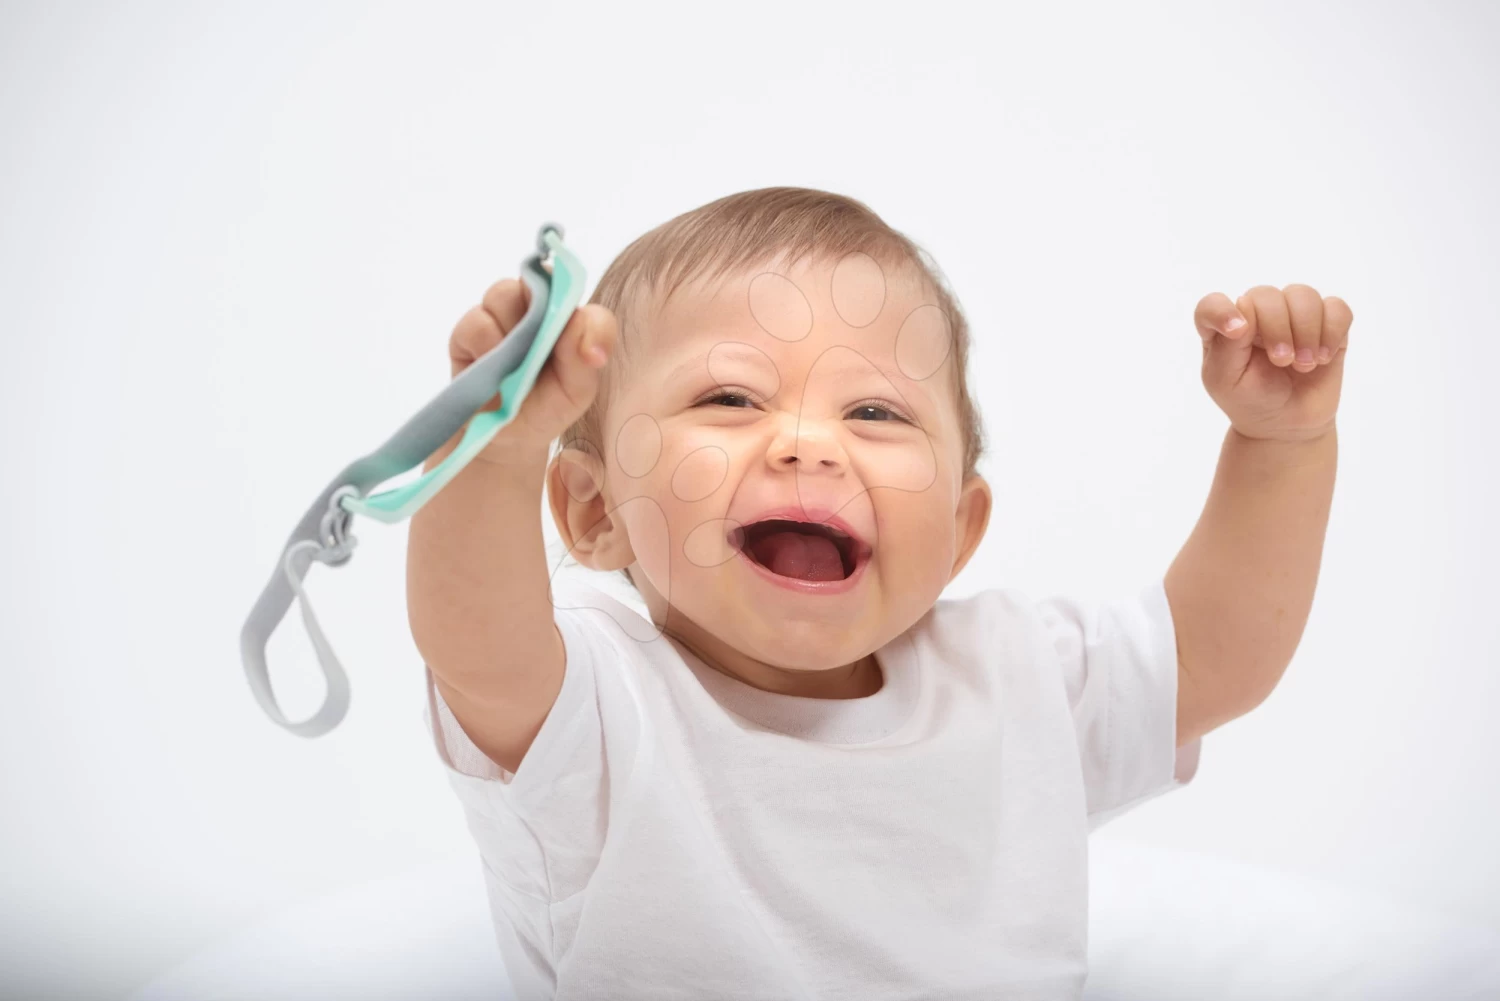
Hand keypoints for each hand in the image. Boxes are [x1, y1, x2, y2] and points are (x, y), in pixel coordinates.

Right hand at [448, 277, 617, 461]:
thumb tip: (587, 339)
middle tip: (541, 351)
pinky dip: (487, 348)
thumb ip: (585, 360)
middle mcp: (532, 308)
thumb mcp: (576, 392)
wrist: (503, 436)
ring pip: (503, 293)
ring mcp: (499, 315)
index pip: (570, 286)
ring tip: (515, 369)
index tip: (571, 335)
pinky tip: (493, 375)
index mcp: (565, 317)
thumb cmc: (546, 408)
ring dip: (511, 334)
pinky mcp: (467, 330)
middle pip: (535, 280)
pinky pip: (477, 322)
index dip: (570, 300)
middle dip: (540, 314)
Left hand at [1194, 284, 1351, 442]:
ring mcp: (1292, 315)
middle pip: (1267, 295)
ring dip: (1307, 330)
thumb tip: (1243, 304)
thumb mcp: (1226, 381)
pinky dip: (1333, 331)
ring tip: (1304, 364)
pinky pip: (1337, 308)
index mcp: (1223, 328)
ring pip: (1304, 295)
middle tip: (1282, 361)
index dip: (1222, 311)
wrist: (1286, 425)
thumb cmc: (1250, 400)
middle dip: (1277, 328)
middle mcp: (1256, 314)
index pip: (1212, 305)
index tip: (1238, 332)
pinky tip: (1324, 357)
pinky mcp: (1327, 324)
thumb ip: (1227, 344)